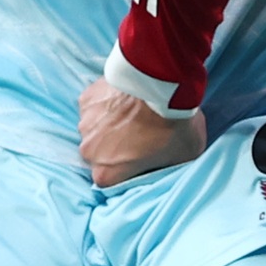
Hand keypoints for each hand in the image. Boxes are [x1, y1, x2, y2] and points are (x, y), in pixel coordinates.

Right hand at [79, 78, 204, 186]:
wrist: (164, 86)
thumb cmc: (174, 127)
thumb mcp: (181, 159)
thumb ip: (163, 167)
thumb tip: (163, 163)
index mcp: (106, 173)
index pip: (113, 180)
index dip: (128, 169)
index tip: (142, 159)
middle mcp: (89, 151)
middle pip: (100, 155)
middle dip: (115, 147)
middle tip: (139, 134)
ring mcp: (85, 122)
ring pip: (96, 129)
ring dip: (109, 125)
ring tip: (133, 114)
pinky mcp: (86, 99)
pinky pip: (95, 106)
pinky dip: (107, 103)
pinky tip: (125, 98)